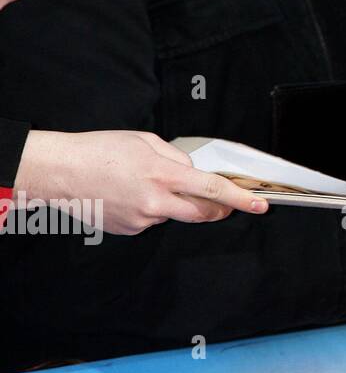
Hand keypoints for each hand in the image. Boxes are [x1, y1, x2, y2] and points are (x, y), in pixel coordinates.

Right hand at [13, 130, 267, 234]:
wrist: (58, 171)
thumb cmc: (99, 150)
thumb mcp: (146, 142)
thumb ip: (176, 158)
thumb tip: (193, 172)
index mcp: (163, 175)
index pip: (213, 189)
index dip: (240, 198)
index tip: (259, 204)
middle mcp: (155, 202)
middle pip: (203, 213)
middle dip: (219, 209)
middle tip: (224, 202)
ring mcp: (141, 220)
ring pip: (175, 215)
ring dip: (175, 204)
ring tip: (146, 184)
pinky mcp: (128, 230)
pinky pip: (152, 220)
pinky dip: (151, 209)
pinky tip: (130, 195)